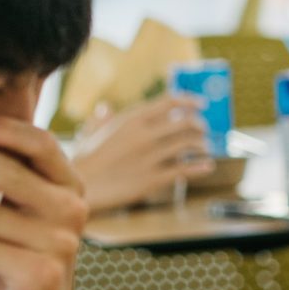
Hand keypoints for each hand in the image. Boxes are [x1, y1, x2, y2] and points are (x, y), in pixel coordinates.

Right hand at [73, 96, 214, 211]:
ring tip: (204, 148)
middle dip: (200, 125)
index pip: (170, 102)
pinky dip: (200, 167)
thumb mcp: (91, 134)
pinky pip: (185, 170)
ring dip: (202, 145)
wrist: (81, 188)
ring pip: (189, 145)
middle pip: (186, 122)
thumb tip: (104, 107)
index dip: (190, 101)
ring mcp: (150, 157)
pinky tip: (207, 166)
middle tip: (204, 130)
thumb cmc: (83, 161)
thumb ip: (102, 119)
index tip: (201, 104)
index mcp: (131, 120)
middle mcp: (144, 135)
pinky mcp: (153, 179)